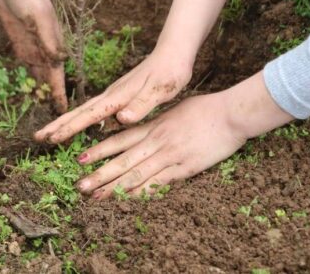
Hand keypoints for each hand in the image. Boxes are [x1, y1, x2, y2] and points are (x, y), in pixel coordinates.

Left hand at [0, 0, 66, 110]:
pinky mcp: (20, 44)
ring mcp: (33, 46)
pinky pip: (26, 66)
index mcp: (54, 42)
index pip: (58, 73)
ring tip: (45, 111)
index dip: (60, 92)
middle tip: (55, 120)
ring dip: (41, 91)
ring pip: (38, 75)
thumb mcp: (39, 18)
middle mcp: (46, 48)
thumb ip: (48, 40)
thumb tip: (59, 60)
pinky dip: (29, 79)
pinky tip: (31, 91)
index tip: (64, 110)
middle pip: (50, 78)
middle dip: (52, 97)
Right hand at [35, 0, 236, 141]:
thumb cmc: (170, 72)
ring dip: (66, 122)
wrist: (173, 52)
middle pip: (80, 112)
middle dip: (58, 124)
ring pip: (85, 110)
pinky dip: (81, 118)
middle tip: (37, 137)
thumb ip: (141, 105)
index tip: (51, 138)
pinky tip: (79, 124)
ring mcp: (114, 94)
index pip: (89, 115)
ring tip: (50, 133)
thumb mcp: (160, 90)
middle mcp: (112, 94)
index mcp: (119, 96)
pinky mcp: (119, 94)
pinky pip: (94, 110)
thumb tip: (121, 118)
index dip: (70, 128)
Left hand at [73, 71, 293, 198]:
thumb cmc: (206, 109)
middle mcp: (156, 141)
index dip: (99, 150)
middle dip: (99, 174)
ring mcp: (169, 154)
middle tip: (80, 186)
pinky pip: (159, 182)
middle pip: (122, 160)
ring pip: (136, 174)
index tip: (81, 159)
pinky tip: (129, 200)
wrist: (230, 113)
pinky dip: (142, 192)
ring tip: (97, 197)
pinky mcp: (185, 167)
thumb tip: (144, 123)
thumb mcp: (176, 110)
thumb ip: (158, 120)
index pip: (120, 139)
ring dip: (115, 187)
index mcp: (153, 126)